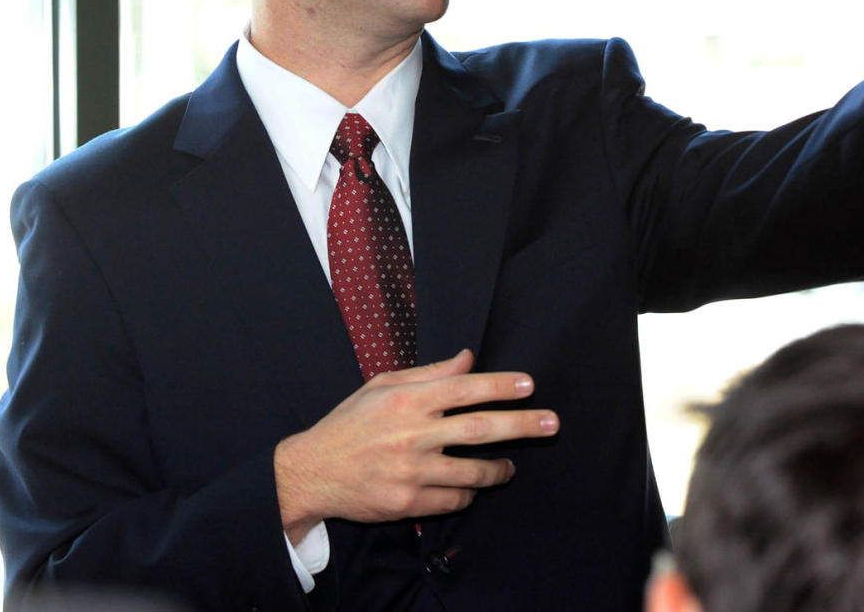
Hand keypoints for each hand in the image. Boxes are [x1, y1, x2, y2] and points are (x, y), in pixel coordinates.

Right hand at [273, 349, 559, 541]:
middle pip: (479, 429)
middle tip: (552, 423)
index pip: (465, 388)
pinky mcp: (406, 504)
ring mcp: (410, 472)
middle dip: (521, 425)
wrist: (311, 472)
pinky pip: (453, 501)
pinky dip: (468, 494)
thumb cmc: (351, 423)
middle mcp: (412, 434)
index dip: (500, 386)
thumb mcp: (383, 385)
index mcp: (408, 399)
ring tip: (512, 466)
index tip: (530, 386)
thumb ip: (430, 374)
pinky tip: (472, 488)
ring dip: (499, 469)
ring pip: (472, 472)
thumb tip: (468, 359)